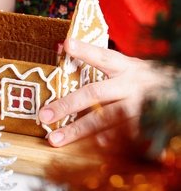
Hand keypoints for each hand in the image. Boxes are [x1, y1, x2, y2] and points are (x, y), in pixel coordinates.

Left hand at [39, 39, 168, 146]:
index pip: (103, 56)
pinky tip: (94, 146)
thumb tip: (63, 46)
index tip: (67, 44)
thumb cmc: (147, 82)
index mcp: (126, 67)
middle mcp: (132, 85)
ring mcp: (140, 106)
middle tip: (43, 115)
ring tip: (57, 139)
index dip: (86, 51)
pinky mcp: (147, 125)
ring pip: (106, 118)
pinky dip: (109, 141)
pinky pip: (124, 135)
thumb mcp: (129, 68)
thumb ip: (100, 62)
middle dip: (66, 105)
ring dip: (79, 129)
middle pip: (95, 93)